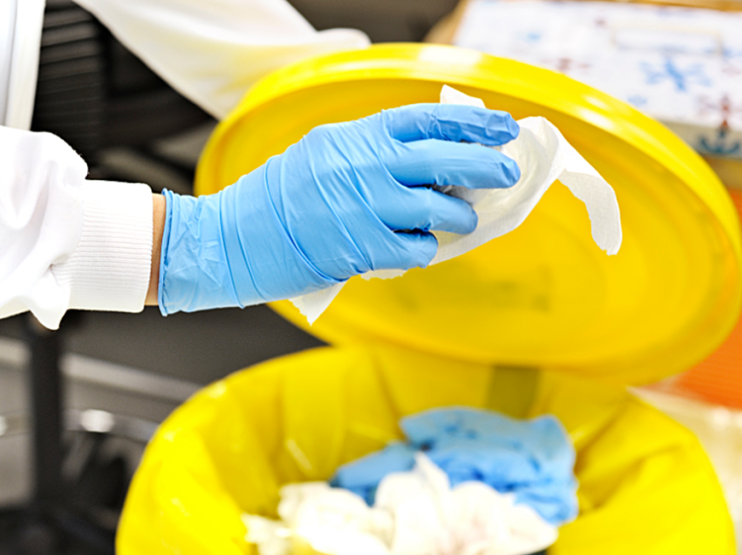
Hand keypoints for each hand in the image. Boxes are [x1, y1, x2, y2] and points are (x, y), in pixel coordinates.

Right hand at [157, 103, 520, 313]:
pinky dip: (424, 249)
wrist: (235, 237)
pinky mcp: (364, 248)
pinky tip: (415, 246)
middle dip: (487, 165)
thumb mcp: (323, 151)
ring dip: (458, 217)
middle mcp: (366, 165)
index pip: (428, 119)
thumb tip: (429, 155)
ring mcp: (367, 207)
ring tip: (457, 219)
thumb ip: (371, 149)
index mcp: (357, 136)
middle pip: (447, 158)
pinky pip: (419, 248)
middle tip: (507, 172)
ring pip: (442, 209)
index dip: (472, 122)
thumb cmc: (278, 197)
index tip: (501, 126)